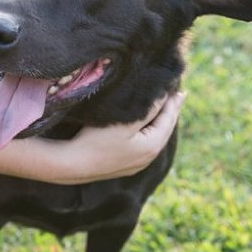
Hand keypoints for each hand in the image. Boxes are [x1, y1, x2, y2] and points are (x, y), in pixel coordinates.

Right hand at [47, 91, 185, 183]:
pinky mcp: (125, 165)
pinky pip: (145, 144)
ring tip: (166, 109)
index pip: (168, 118)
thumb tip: (164, 97)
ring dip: (161, 122)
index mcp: (152, 146)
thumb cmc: (96, 140)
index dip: (172, 102)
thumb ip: (147, 110)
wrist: (72, 165)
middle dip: (171, 111)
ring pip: (155, 137)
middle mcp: (148, 157)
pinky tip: (148, 127)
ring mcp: (137, 164)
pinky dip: (151, 131)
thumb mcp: (124, 122)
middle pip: (165, 129)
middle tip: (179, 95)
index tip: (177, 86)